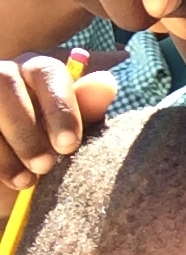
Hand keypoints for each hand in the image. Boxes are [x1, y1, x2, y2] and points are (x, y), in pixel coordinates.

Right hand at [0, 55, 114, 188]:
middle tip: (45, 166)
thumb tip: (107, 83)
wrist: (11, 182)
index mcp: (37, 72)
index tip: (68, 146)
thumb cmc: (48, 154)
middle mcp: (3, 74)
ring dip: (6, 147)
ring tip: (26, 181)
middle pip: (4, 81)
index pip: (47, 72)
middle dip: (26, 129)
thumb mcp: (67, 137)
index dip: (59, 108)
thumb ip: (85, 111)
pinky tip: (6, 179)